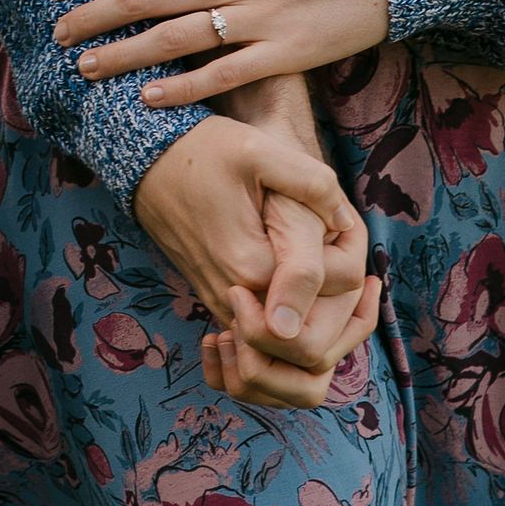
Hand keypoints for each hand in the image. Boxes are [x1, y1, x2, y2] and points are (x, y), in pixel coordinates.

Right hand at [132, 118, 376, 410]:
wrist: (149, 164)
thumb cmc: (204, 153)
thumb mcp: (260, 151)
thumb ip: (310, 184)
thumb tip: (345, 223)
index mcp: (253, 268)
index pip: (333, 301)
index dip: (355, 268)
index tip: (345, 229)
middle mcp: (236, 301)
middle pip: (314, 346)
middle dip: (345, 311)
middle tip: (351, 260)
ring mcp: (224, 308)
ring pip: (289, 354)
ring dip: (323, 323)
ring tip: (335, 271)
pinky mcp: (218, 305)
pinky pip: (266, 343)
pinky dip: (296, 327)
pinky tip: (312, 278)